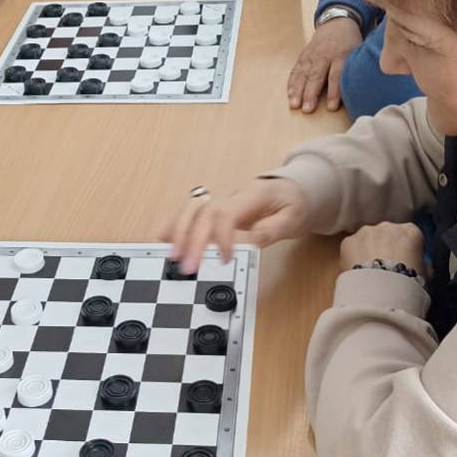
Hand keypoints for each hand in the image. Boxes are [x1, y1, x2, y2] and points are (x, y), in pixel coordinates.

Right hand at [161, 178, 309, 271]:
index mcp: (252, 196)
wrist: (291, 189)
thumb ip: (271, 230)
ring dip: (178, 231)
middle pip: (203, 212)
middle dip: (192, 239)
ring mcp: (220, 201)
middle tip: (188, 267)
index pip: (228, 212)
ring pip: (191, 209)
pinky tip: (163, 240)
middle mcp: (231, 196)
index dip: (222, 236)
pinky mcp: (214, 210)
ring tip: (170, 255)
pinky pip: (189, 213)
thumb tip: (248, 242)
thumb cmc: (293, 204)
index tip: (224, 259)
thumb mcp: (293, 219)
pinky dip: (174, 226)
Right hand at [287, 16, 361, 112]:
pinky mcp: (303, 55)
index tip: (331, 107)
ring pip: (303, 74)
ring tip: (294, 105)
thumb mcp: (358, 52)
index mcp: (341, 54)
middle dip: (311, 93)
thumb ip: (357, 69)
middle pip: (316, 76)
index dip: (334, 92)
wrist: (337, 22)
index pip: (336, 75)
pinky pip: (296, 70)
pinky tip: (289, 94)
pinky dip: (292, 82)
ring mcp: (312, 55)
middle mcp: (324, 55)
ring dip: (298, 90)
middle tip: (308, 109)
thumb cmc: (350, 42)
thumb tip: (364, 92)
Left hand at [339, 222, 427, 276]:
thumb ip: (423, 265)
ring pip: (368, 239)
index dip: (407, 250)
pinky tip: (358, 273)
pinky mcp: (348, 241)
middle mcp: (388, 226)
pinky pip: (352, 248)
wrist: (383, 293)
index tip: (405, 262)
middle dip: (387, 248)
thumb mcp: (425, 276)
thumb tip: (422, 267)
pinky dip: (353, 258)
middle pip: (388, 235)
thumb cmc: (408, 284)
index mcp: (411, 231)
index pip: (410, 236)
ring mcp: (366, 232)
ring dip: (369, 251)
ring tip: (371, 273)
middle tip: (387, 269)